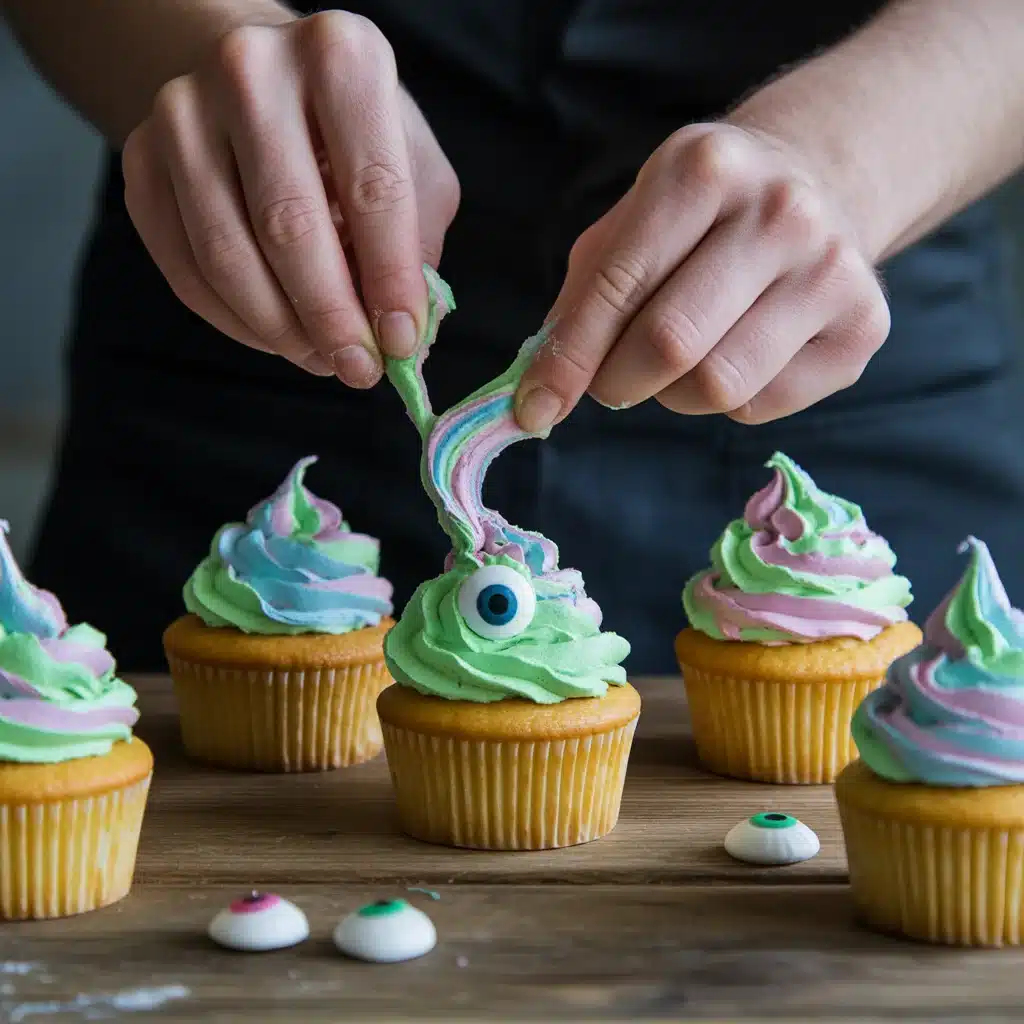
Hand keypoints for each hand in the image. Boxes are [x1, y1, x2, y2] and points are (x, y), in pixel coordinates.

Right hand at [121, 12, 459, 386]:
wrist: (260, 83)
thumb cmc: (350, 131)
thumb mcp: (413, 166)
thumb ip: (417, 245)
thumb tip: (404, 340)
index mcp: (340, 57)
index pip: (372, 188)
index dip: (390, 280)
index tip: (401, 342)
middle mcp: (252, 71)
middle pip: (289, 226)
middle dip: (331, 318)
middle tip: (359, 369)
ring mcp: (182, 113)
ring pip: (227, 256)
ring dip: (281, 330)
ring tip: (322, 359)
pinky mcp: (140, 161)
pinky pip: (186, 270)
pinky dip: (237, 322)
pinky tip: (277, 337)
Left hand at [515, 123, 888, 429]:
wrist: (819, 185)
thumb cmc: (701, 217)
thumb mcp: (632, 224)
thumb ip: (582, 299)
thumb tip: (541, 393)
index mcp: (705, 169)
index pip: (618, 285)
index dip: (567, 358)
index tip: (533, 408)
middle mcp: (780, 212)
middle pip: (670, 344)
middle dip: (617, 382)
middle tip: (610, 382)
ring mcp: (833, 270)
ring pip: (717, 386)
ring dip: (673, 395)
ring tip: (680, 361)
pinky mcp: (864, 327)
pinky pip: (762, 405)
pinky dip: (729, 401)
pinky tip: (738, 353)